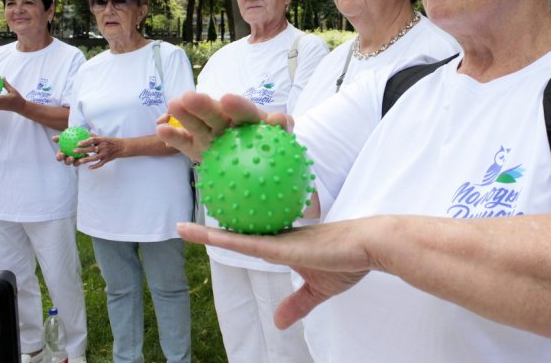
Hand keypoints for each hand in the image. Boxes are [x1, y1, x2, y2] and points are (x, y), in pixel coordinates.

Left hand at [53, 133, 121, 168]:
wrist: (123, 147)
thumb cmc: (112, 141)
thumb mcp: (105, 137)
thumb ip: (96, 136)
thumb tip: (86, 133)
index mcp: (103, 140)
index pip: (93, 140)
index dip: (85, 141)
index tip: (78, 143)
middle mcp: (104, 147)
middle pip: (92, 149)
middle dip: (83, 150)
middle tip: (74, 151)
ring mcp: (106, 154)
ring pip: (95, 158)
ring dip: (87, 159)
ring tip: (80, 161)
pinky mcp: (107, 159)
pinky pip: (100, 164)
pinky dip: (95, 166)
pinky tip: (89, 167)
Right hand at [155, 91, 286, 161]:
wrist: (259, 161)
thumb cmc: (272, 144)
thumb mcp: (281, 137)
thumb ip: (282, 127)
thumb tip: (280, 118)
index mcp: (248, 118)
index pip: (244, 112)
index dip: (237, 107)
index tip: (228, 99)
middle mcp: (226, 121)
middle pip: (215, 114)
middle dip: (204, 105)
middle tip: (190, 97)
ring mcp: (209, 133)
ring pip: (197, 124)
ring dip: (185, 115)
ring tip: (174, 105)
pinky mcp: (196, 146)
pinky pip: (184, 142)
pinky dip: (173, 136)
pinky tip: (161, 130)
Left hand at [177, 219, 373, 328]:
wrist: (369, 246)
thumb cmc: (348, 260)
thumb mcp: (318, 289)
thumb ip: (298, 303)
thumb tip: (279, 323)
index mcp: (284, 246)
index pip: (250, 242)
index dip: (230, 238)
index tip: (210, 235)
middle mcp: (276, 239)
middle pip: (237, 235)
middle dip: (209, 232)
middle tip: (183, 227)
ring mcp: (277, 241)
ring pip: (235, 237)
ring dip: (207, 234)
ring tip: (181, 227)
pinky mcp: (281, 246)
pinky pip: (246, 243)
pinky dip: (224, 240)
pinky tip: (206, 235)